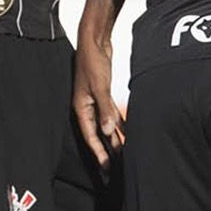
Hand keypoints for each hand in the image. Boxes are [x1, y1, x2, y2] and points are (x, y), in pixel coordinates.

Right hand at [73, 39, 123, 170]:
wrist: (94, 42)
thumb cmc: (92, 61)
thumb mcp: (100, 86)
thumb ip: (105, 109)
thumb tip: (108, 131)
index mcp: (81, 107)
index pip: (90, 135)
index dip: (99, 153)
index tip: (106, 168)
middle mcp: (87, 107)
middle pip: (97, 134)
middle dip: (106, 151)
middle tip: (114, 168)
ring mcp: (95, 101)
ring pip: (105, 125)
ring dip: (114, 138)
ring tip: (123, 154)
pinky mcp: (103, 94)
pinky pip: (111, 114)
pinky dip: (119, 123)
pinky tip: (128, 132)